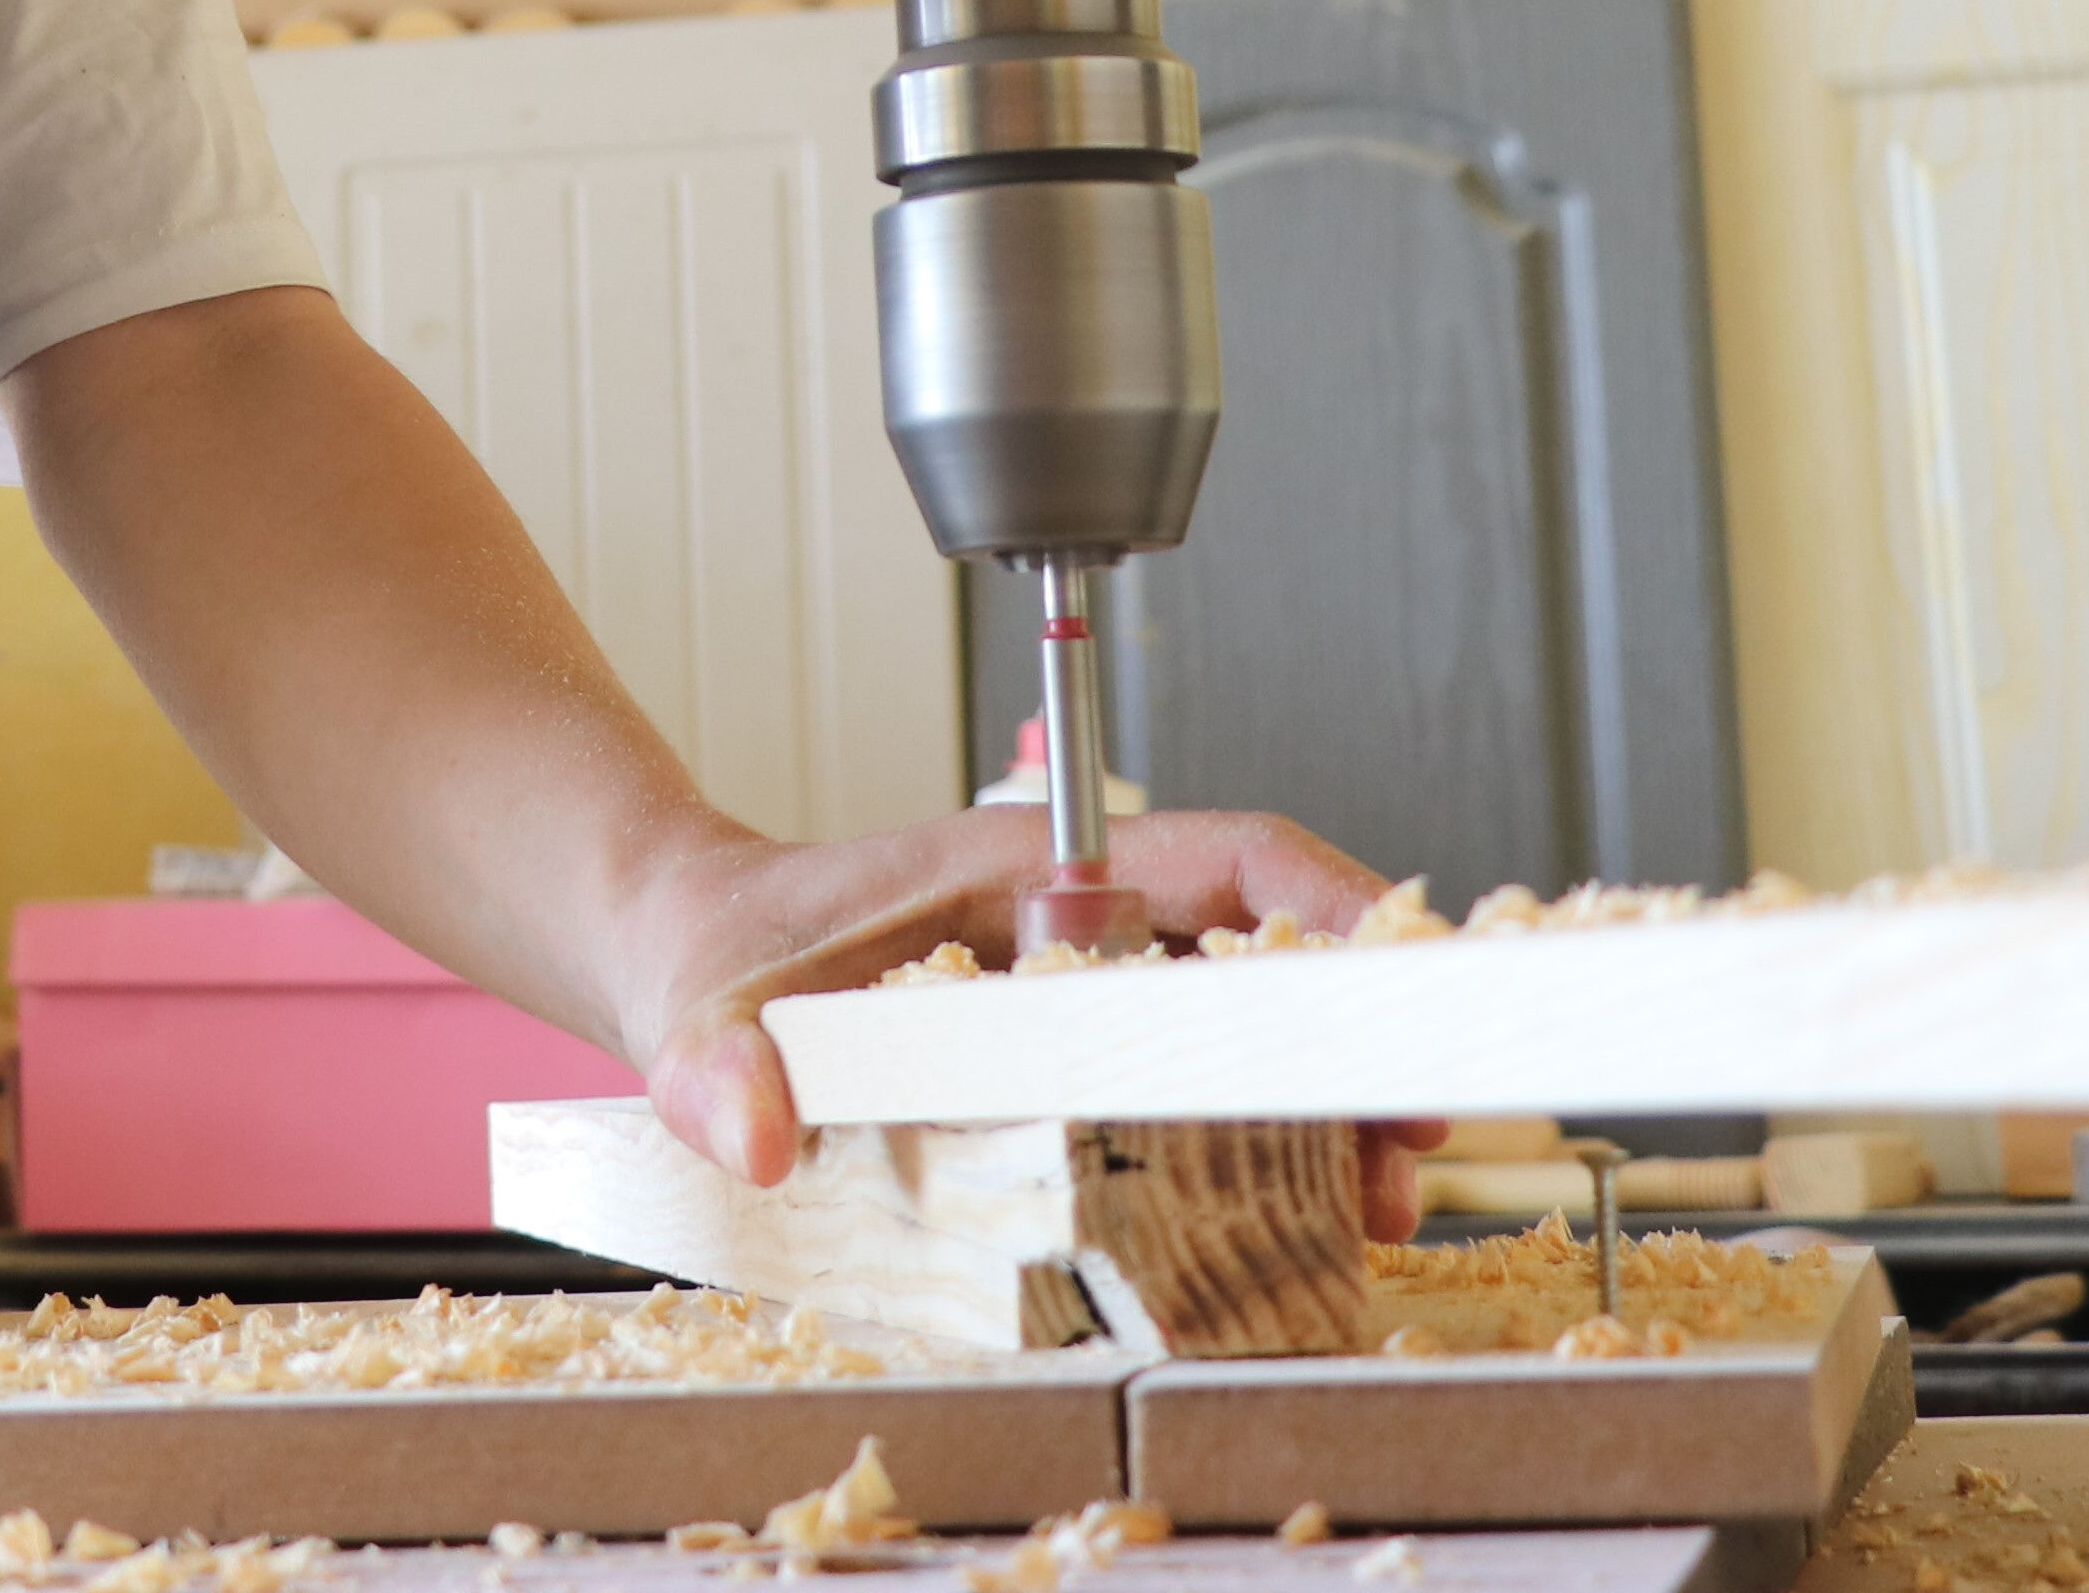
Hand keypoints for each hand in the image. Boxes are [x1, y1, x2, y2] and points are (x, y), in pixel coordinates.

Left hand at [616, 805, 1440, 1235]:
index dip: (1326, 909)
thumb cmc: (718, 953)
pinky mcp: (1065, 1076)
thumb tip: (752, 1131)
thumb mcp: (702, 1005)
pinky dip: (1250, 1161)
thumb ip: (717, 1063)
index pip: (1222, 857)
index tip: (1397, 979)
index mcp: (1028, 871)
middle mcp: (1078, 928)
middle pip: (1261, 970)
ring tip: (1366, 1214)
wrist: (686, 962)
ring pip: (1240, 1047)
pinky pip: (1185, 1105)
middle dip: (1345, 1054)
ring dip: (1315, 1124)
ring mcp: (1080, 1002)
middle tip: (1402, 1156)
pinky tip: (1280, 1230)